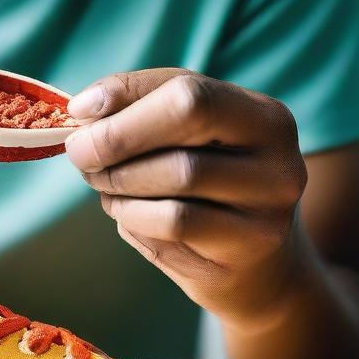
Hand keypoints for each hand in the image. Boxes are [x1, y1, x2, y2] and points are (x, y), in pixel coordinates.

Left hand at [65, 69, 308, 329]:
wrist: (256, 264)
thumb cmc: (205, 177)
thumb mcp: (183, 132)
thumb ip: (138, 106)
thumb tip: (82, 109)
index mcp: (264, 116)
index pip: (188, 93)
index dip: (124, 100)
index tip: (78, 114)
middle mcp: (280, 162)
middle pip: (182, 143)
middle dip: (115, 145)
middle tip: (80, 154)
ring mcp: (268, 213)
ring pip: (172, 187)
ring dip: (118, 185)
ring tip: (104, 184)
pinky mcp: (246, 252)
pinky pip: (170, 227)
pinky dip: (133, 216)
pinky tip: (128, 213)